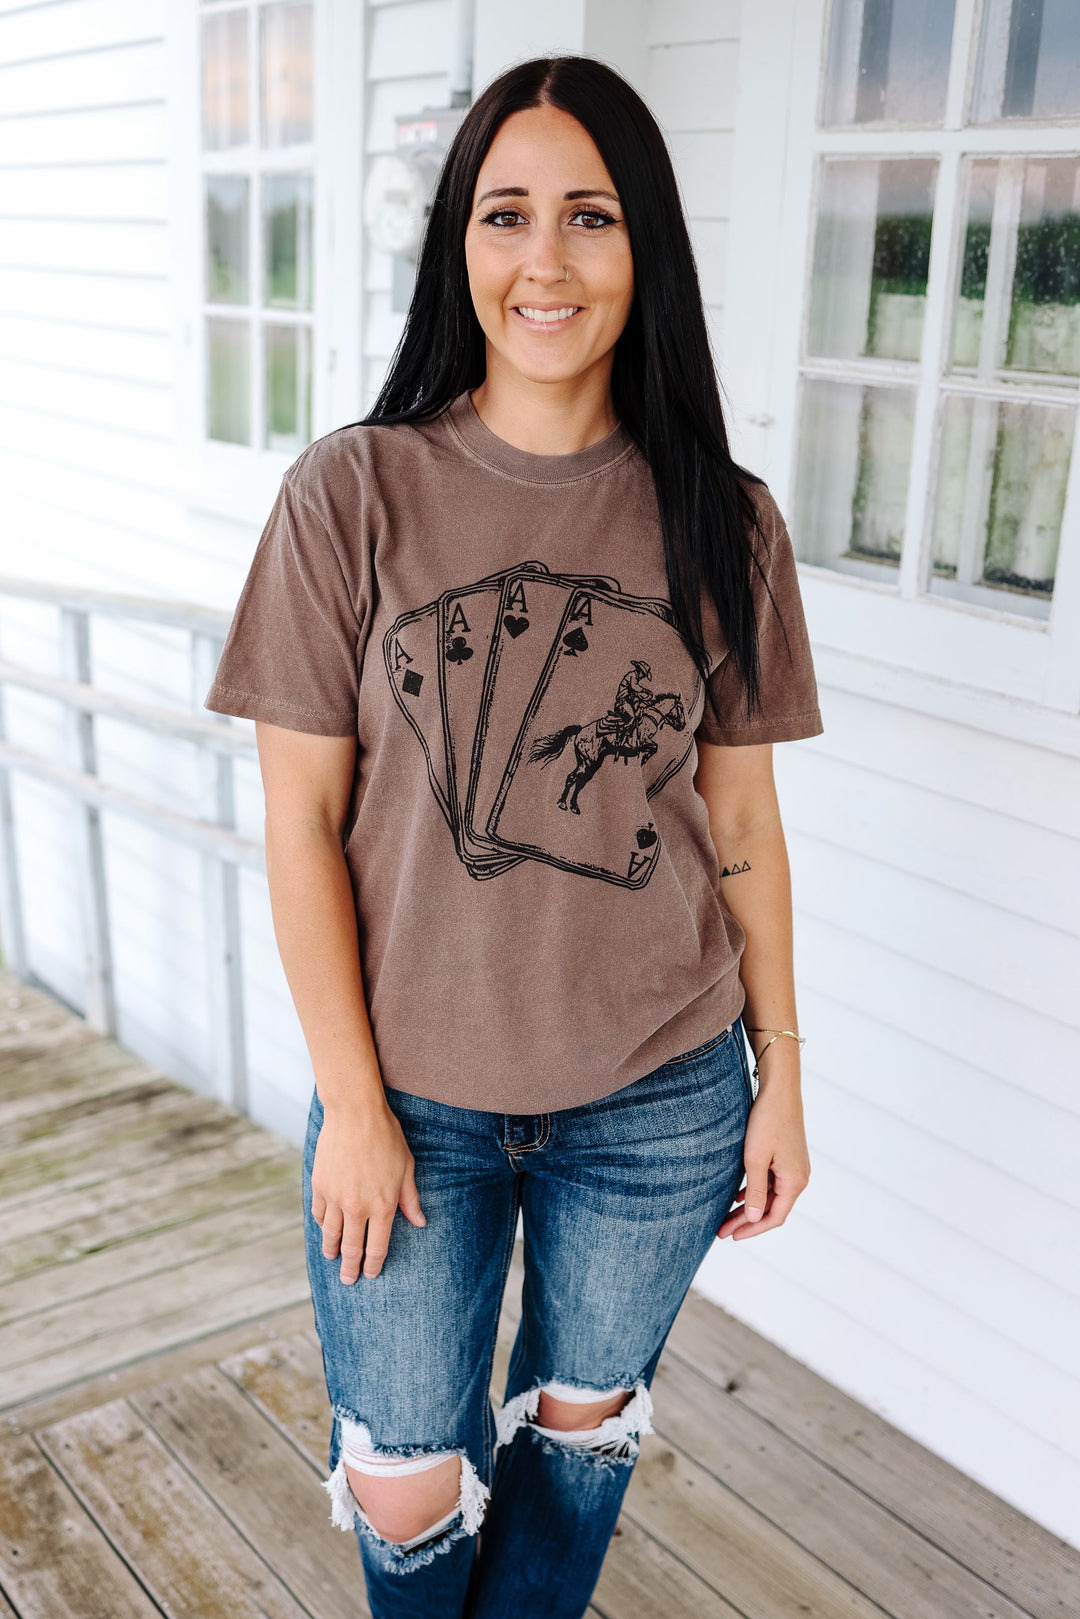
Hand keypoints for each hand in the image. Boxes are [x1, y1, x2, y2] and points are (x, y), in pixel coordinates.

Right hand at [310, 1100, 425, 1282]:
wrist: (355, 1112)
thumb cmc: (386, 1136)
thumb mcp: (406, 1167)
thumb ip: (410, 1198)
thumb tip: (420, 1222)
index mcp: (382, 1205)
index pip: (377, 1247)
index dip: (374, 1265)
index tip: (372, 1275)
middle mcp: (357, 1206)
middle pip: (351, 1248)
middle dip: (350, 1268)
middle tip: (348, 1280)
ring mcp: (335, 1197)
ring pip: (330, 1234)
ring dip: (331, 1250)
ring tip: (332, 1258)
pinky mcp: (319, 1185)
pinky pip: (319, 1213)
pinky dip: (321, 1224)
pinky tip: (324, 1229)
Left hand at [717, 1078, 809, 1239]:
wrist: (779, 1089)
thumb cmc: (767, 1121)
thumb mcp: (756, 1158)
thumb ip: (755, 1190)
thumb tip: (754, 1218)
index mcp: (795, 1181)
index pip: (775, 1217)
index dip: (753, 1229)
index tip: (732, 1236)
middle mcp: (799, 1177)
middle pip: (772, 1209)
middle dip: (747, 1221)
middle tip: (722, 1231)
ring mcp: (794, 1167)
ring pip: (770, 1196)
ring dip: (749, 1207)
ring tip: (726, 1218)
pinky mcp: (787, 1157)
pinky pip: (771, 1182)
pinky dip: (755, 1192)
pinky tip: (739, 1197)